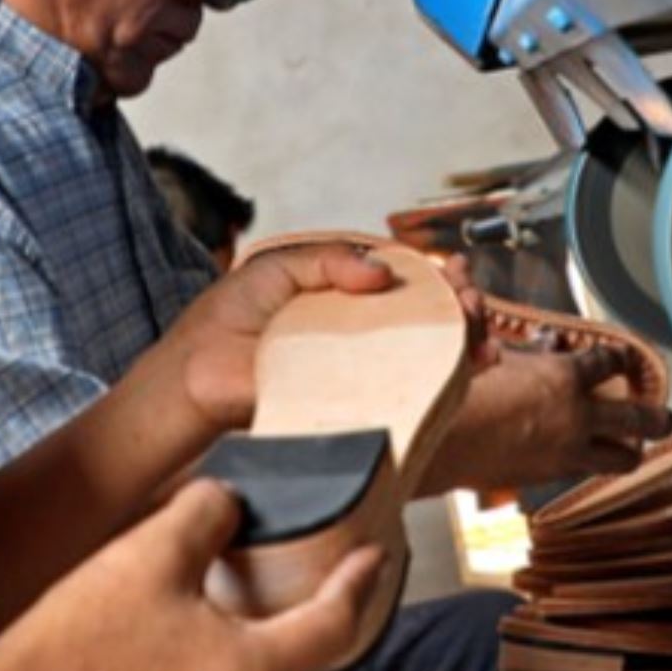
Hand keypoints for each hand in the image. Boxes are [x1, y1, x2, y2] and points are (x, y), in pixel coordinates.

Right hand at [3, 480, 384, 670]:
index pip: (333, 629)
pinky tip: (224, 658)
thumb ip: (208, 513)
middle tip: (340, 617)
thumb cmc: (85, 635)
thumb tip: (231, 504)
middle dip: (343, 667)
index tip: (375, 556)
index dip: (359, 585)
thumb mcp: (153, 549)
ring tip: (285, 637)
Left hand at [168, 241, 472, 431]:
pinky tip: (471, 364)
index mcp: (341, 305)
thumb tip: (382, 271)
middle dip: (462, 311)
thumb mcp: (278, 269)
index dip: (438, 284)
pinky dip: (449, 382)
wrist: (195, 382)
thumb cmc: (224, 325)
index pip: (405, 290)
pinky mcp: (356, 409)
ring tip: (477, 327)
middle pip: (427, 324)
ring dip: (465, 342)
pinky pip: (410, 397)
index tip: (459, 278)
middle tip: (473, 302)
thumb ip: (329, 261)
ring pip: (430, 360)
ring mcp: (360, 376)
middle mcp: (358, 341)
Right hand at [416, 345, 671, 494]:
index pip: (608, 362)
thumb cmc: (463, 392)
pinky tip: (583, 459)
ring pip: (622, 459)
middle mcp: (576, 416)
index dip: (620, 358)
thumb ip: (528, 352)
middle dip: (658, 417)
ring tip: (634, 448)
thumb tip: (544, 344)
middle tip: (665, 416)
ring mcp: (567, 451)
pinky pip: (583, 472)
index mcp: (564, 377)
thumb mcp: (498, 356)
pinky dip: (588, 465)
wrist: (444, 440)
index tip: (622, 358)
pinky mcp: (550, 476)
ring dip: (630, 451)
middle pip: (638, 418)